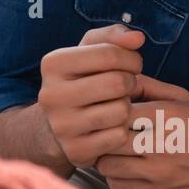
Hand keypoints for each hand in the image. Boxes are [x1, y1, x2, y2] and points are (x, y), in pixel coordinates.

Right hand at [37, 25, 144, 167]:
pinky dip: (123, 129)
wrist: (57, 125)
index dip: (131, 59)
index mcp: (52, 64)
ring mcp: (62, 126)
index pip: (110, 54)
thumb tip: (138, 38)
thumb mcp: (88, 52)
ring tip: (117, 104)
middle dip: (130, 83)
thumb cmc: (80, 80)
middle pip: (118, 83)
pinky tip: (112, 125)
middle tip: (126, 87)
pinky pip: (119, 136)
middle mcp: (51, 95)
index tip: (132, 65)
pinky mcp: (76, 151)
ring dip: (127, 107)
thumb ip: (113, 37)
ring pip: (121, 110)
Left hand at [95, 75, 188, 188]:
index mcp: (167, 116)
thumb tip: (120, 78)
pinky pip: (118, 186)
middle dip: (102, 135)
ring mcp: (158, 171)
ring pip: (107, 165)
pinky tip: (124, 170)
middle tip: (103, 134)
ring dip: (105, 158)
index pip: (118, 110)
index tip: (108, 113)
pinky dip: (115, 178)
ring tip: (113, 153)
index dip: (107, 111)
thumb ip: (151, 86)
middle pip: (108, 138)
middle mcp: (160, 143)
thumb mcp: (184, 99)